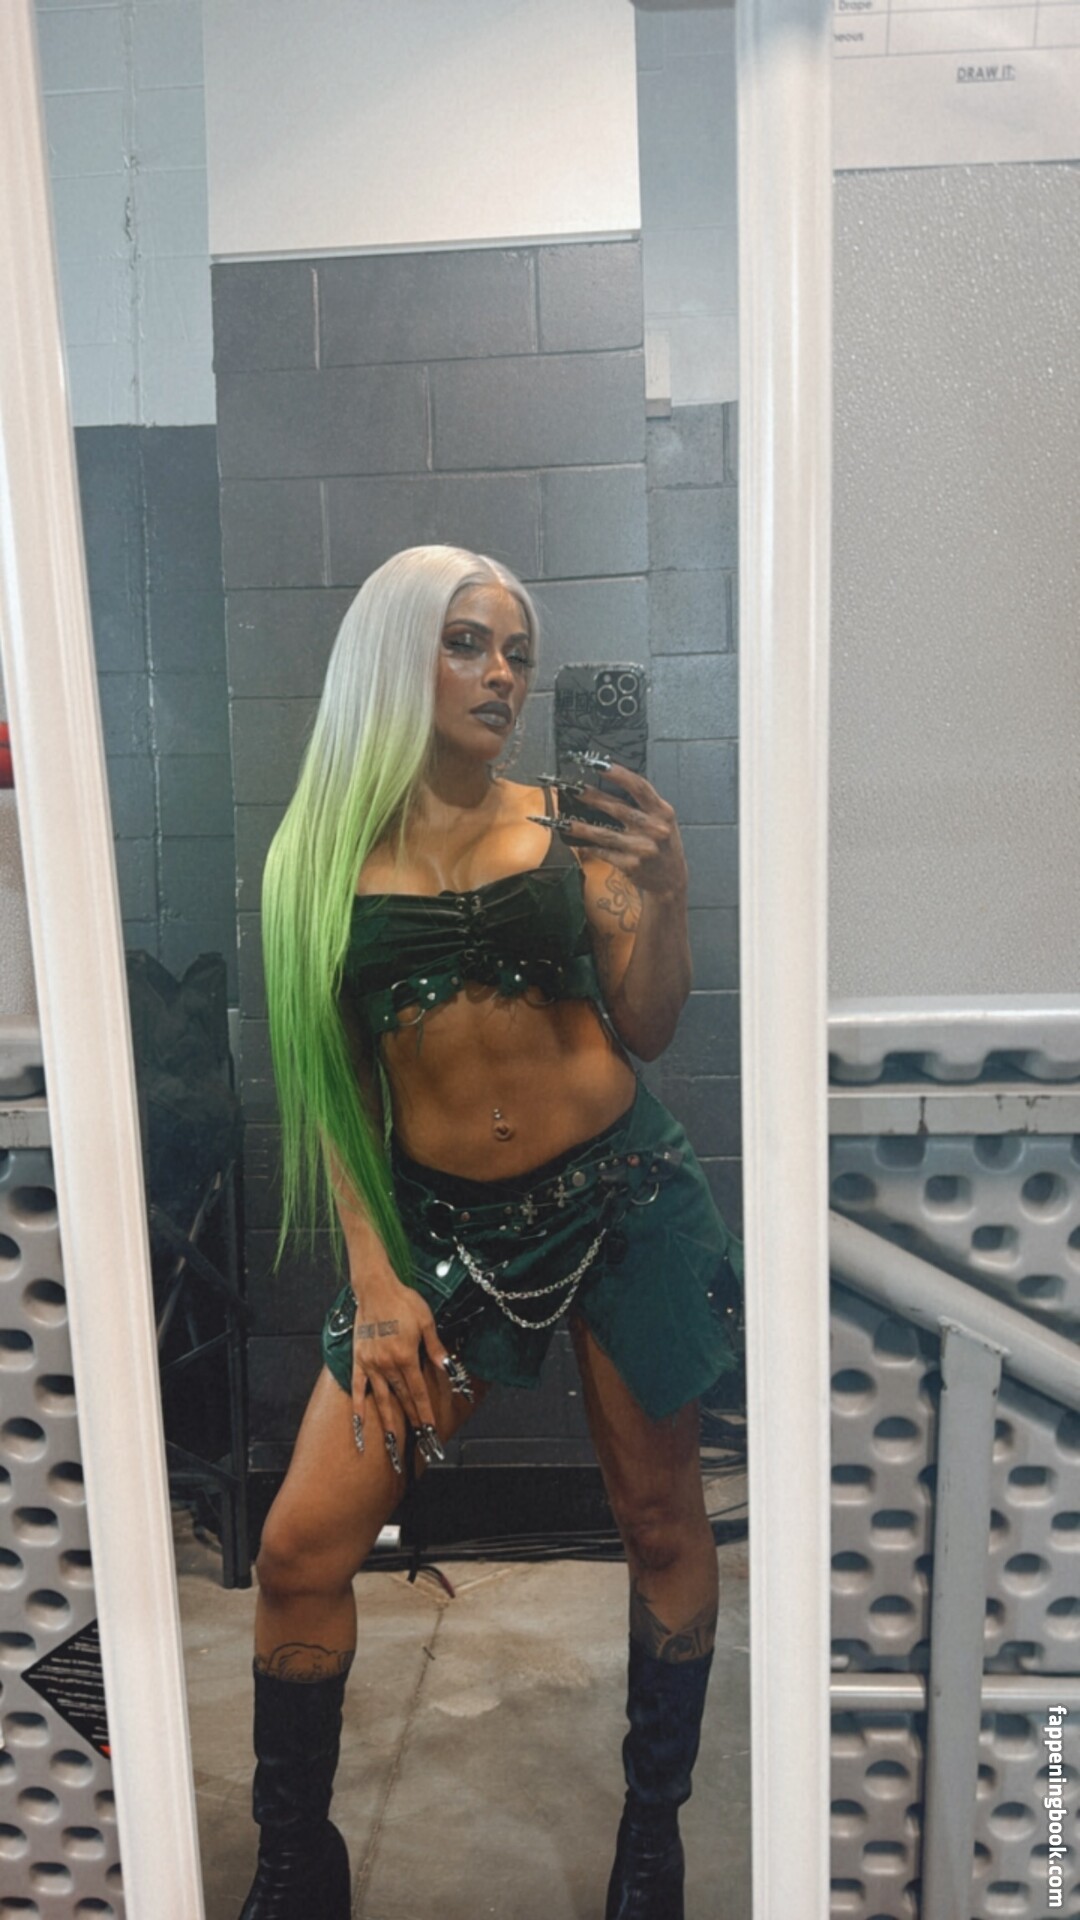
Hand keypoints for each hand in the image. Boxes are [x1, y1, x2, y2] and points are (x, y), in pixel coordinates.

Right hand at [350, 1265, 448, 1465]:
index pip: (419, 1391)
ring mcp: (371, 1364)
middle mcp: (388, 1365)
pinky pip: (357, 1388)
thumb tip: (448, 1366)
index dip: (425, 1412)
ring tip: (394, 1441)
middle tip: (420, 1439)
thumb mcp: (426, 1321)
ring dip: (389, 1421)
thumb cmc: (403, 1302)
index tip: (431, 1429)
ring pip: (382, 1398)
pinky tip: (360, 1424)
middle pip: (403, 1398)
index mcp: (406, 1356)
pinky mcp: (358, 1360)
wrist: (375, 1289)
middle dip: (412, 1419)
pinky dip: (358, 1407)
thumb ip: (435, 1347)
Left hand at [555, 764, 687, 900]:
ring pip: (604, 834)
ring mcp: (642, 848)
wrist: (671, 879)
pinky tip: (575, 842)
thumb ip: (645, 805)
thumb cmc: (663, 845)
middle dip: (591, 797)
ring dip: (581, 826)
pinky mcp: (631, 865)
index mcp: (663, 812)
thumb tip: (611, 783)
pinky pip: (603, 853)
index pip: (639, 787)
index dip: (618, 773)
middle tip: (572, 788)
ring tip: (562, 820)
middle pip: (617, 808)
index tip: (597, 764)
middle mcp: (654, 829)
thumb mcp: (663, 821)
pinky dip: (588, 847)